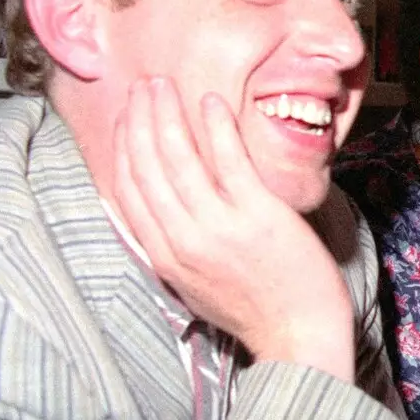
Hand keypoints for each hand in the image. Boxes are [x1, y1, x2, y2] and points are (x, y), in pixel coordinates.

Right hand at [111, 78, 354, 380]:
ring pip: (178, 159)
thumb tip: (144, 217)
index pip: (127, 192)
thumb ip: (167, 250)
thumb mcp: (192, 286)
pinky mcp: (257, 215)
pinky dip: (216, 128)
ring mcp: (219, 226)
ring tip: (164, 85)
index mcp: (163, 258)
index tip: (124, 119)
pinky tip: (210, 103)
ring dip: (167, 115)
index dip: (121, 149)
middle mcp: (183, 240)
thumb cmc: (253, 309)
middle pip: (146, 167)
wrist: (298, 335)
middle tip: (141, 86)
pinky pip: (228, 161)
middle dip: (139, 120)